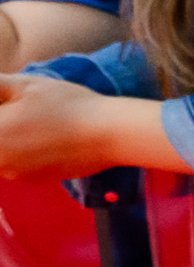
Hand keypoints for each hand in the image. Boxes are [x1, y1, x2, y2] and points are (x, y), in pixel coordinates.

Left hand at [0, 74, 137, 178]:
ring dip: (7, 140)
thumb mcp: (25, 85)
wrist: (109, 134)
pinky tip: (41, 137)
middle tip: (19, 111)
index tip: (7, 105)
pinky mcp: (32, 180)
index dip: (0, 112)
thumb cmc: (66, 105)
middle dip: (5, 124)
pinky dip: (19, 151)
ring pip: (0, 156)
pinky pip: (13, 164)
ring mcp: (13, 174)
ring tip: (31, 123)